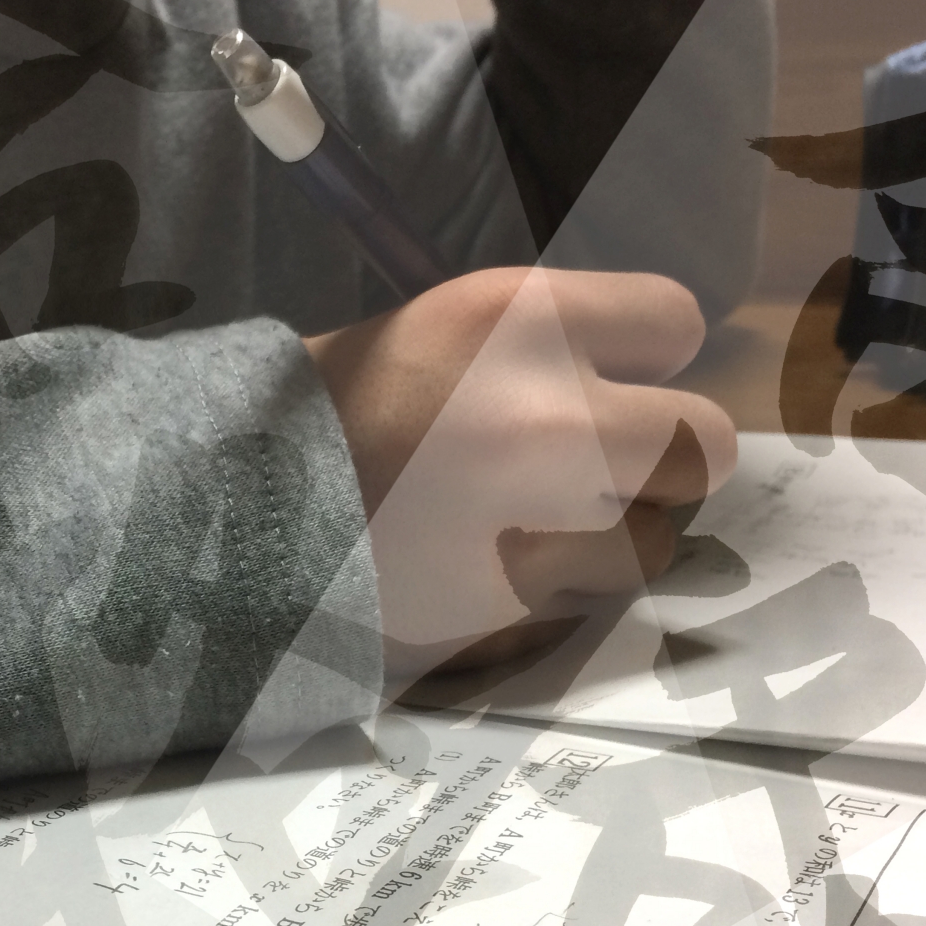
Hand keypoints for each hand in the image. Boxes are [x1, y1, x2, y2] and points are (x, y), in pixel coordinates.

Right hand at [302, 266, 736, 680]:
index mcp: (522, 317)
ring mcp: (546, 522)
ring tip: (538, 532)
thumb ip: (539, 350)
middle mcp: (553, 415)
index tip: (610, 379)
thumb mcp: (433, 334)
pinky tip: (495, 573)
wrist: (224, 518)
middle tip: (599, 469)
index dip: (646, 357)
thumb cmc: (322, 413)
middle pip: (700, 443)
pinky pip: (591, 598)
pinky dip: (558, 592)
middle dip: (657, 458)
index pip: (676, 323)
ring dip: (613, 536)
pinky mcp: (521, 608)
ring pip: (657, 538)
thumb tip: (624, 382)